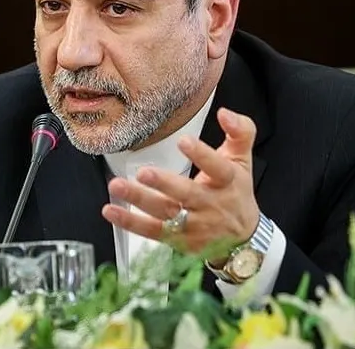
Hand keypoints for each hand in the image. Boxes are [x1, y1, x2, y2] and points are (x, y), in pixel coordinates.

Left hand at [101, 107, 259, 261]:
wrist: (243, 239)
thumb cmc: (236, 192)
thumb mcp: (243, 159)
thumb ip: (240, 131)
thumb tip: (224, 113)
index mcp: (227, 181)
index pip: (217, 167)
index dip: (201, 155)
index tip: (184, 141)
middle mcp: (210, 204)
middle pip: (186, 194)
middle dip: (164, 183)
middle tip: (143, 172)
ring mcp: (193, 225)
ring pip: (165, 213)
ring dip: (139, 200)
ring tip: (117, 186)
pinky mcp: (178, 240)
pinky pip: (152, 231)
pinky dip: (130, 222)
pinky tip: (111, 211)